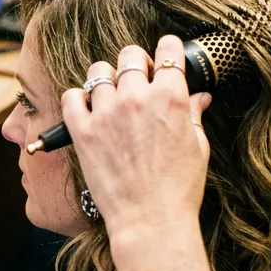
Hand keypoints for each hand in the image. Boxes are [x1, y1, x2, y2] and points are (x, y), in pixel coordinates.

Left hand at [60, 36, 212, 239]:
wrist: (150, 221)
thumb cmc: (179, 188)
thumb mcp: (198, 147)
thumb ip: (194, 115)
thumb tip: (199, 97)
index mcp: (171, 97)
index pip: (168, 50)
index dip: (168, 49)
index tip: (166, 55)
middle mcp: (137, 98)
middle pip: (130, 55)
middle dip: (137, 64)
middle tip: (138, 81)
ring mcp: (106, 113)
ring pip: (99, 72)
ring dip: (107, 80)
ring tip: (111, 97)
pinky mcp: (82, 131)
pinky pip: (71, 97)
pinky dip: (78, 99)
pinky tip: (87, 111)